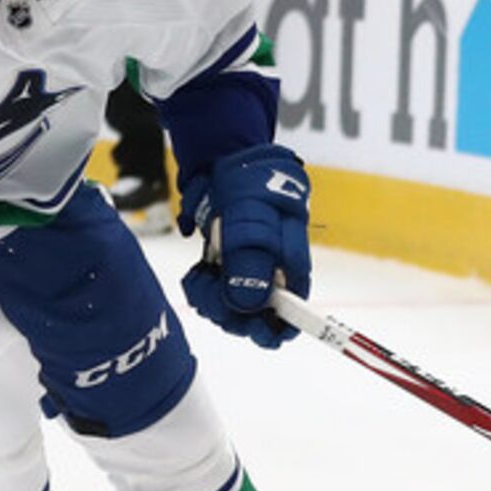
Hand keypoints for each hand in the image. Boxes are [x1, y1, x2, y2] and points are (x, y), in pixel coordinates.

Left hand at [179, 142, 311, 347]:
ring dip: (211, 300)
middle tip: (209, 285)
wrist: (226, 160)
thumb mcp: (250, 219)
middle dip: (229, 312)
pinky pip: (215, 296)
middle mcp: (273, 277)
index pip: (292, 316)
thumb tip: (247, 304)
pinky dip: (201, 289)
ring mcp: (249, 273)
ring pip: (232, 310)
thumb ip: (249, 262)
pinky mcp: (228, 269)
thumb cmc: (250, 185)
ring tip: (201, 275)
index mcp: (291, 268)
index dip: (272, 330)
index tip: (249, 325)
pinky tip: (198, 273)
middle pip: (257, 319)